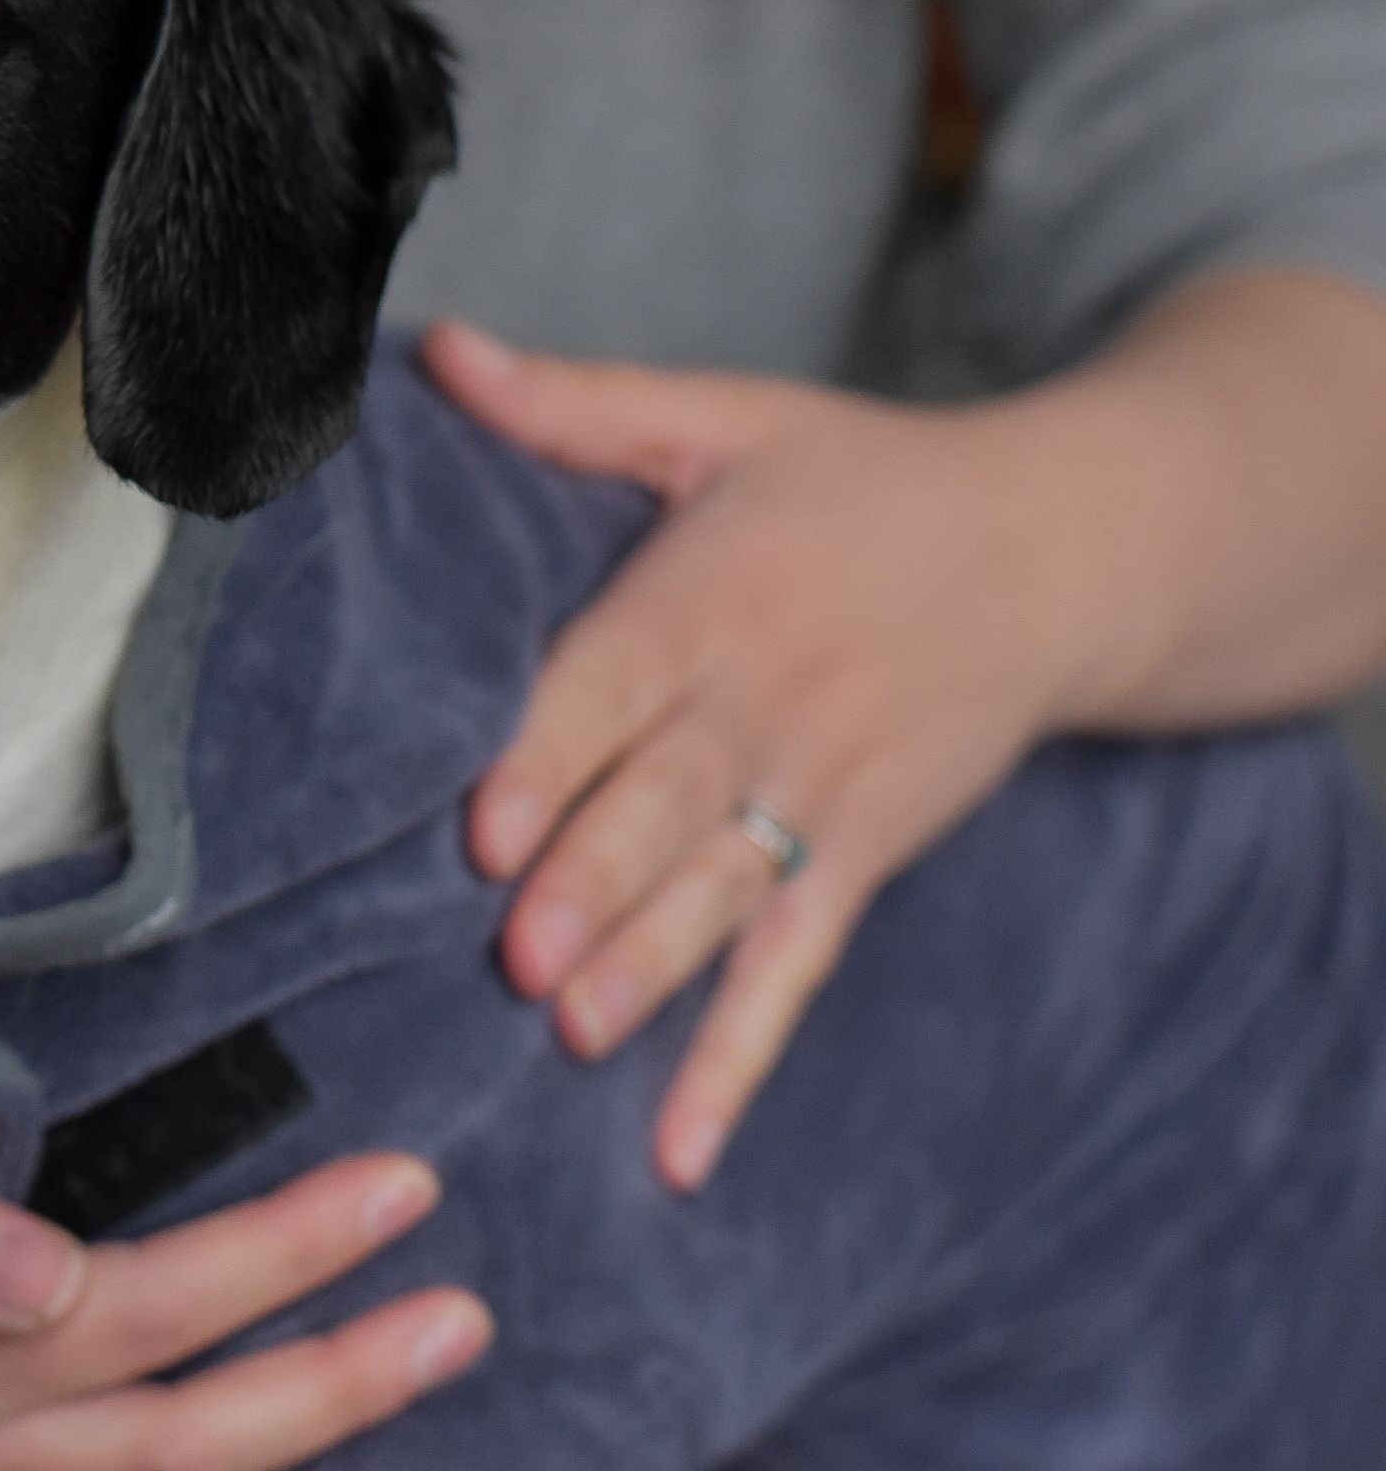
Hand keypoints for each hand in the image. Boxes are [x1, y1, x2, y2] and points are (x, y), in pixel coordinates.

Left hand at [421, 319, 1136, 1192]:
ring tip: (576, 1033)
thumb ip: (573, 405)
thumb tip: (440, 350)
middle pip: (664, 808)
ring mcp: (818, 798)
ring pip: (721, 896)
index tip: (486, 826)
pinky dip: (737, 1059)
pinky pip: (794, 967)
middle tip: (517, 957)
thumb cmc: (858, 480)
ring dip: (651, 969)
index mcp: (708, 600)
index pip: (614, 688)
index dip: (551, 758)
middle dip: (592, 884)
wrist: (1059, 552)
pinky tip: (678, 1148)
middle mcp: (763, 709)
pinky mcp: (859, 860)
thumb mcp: (722, 420)